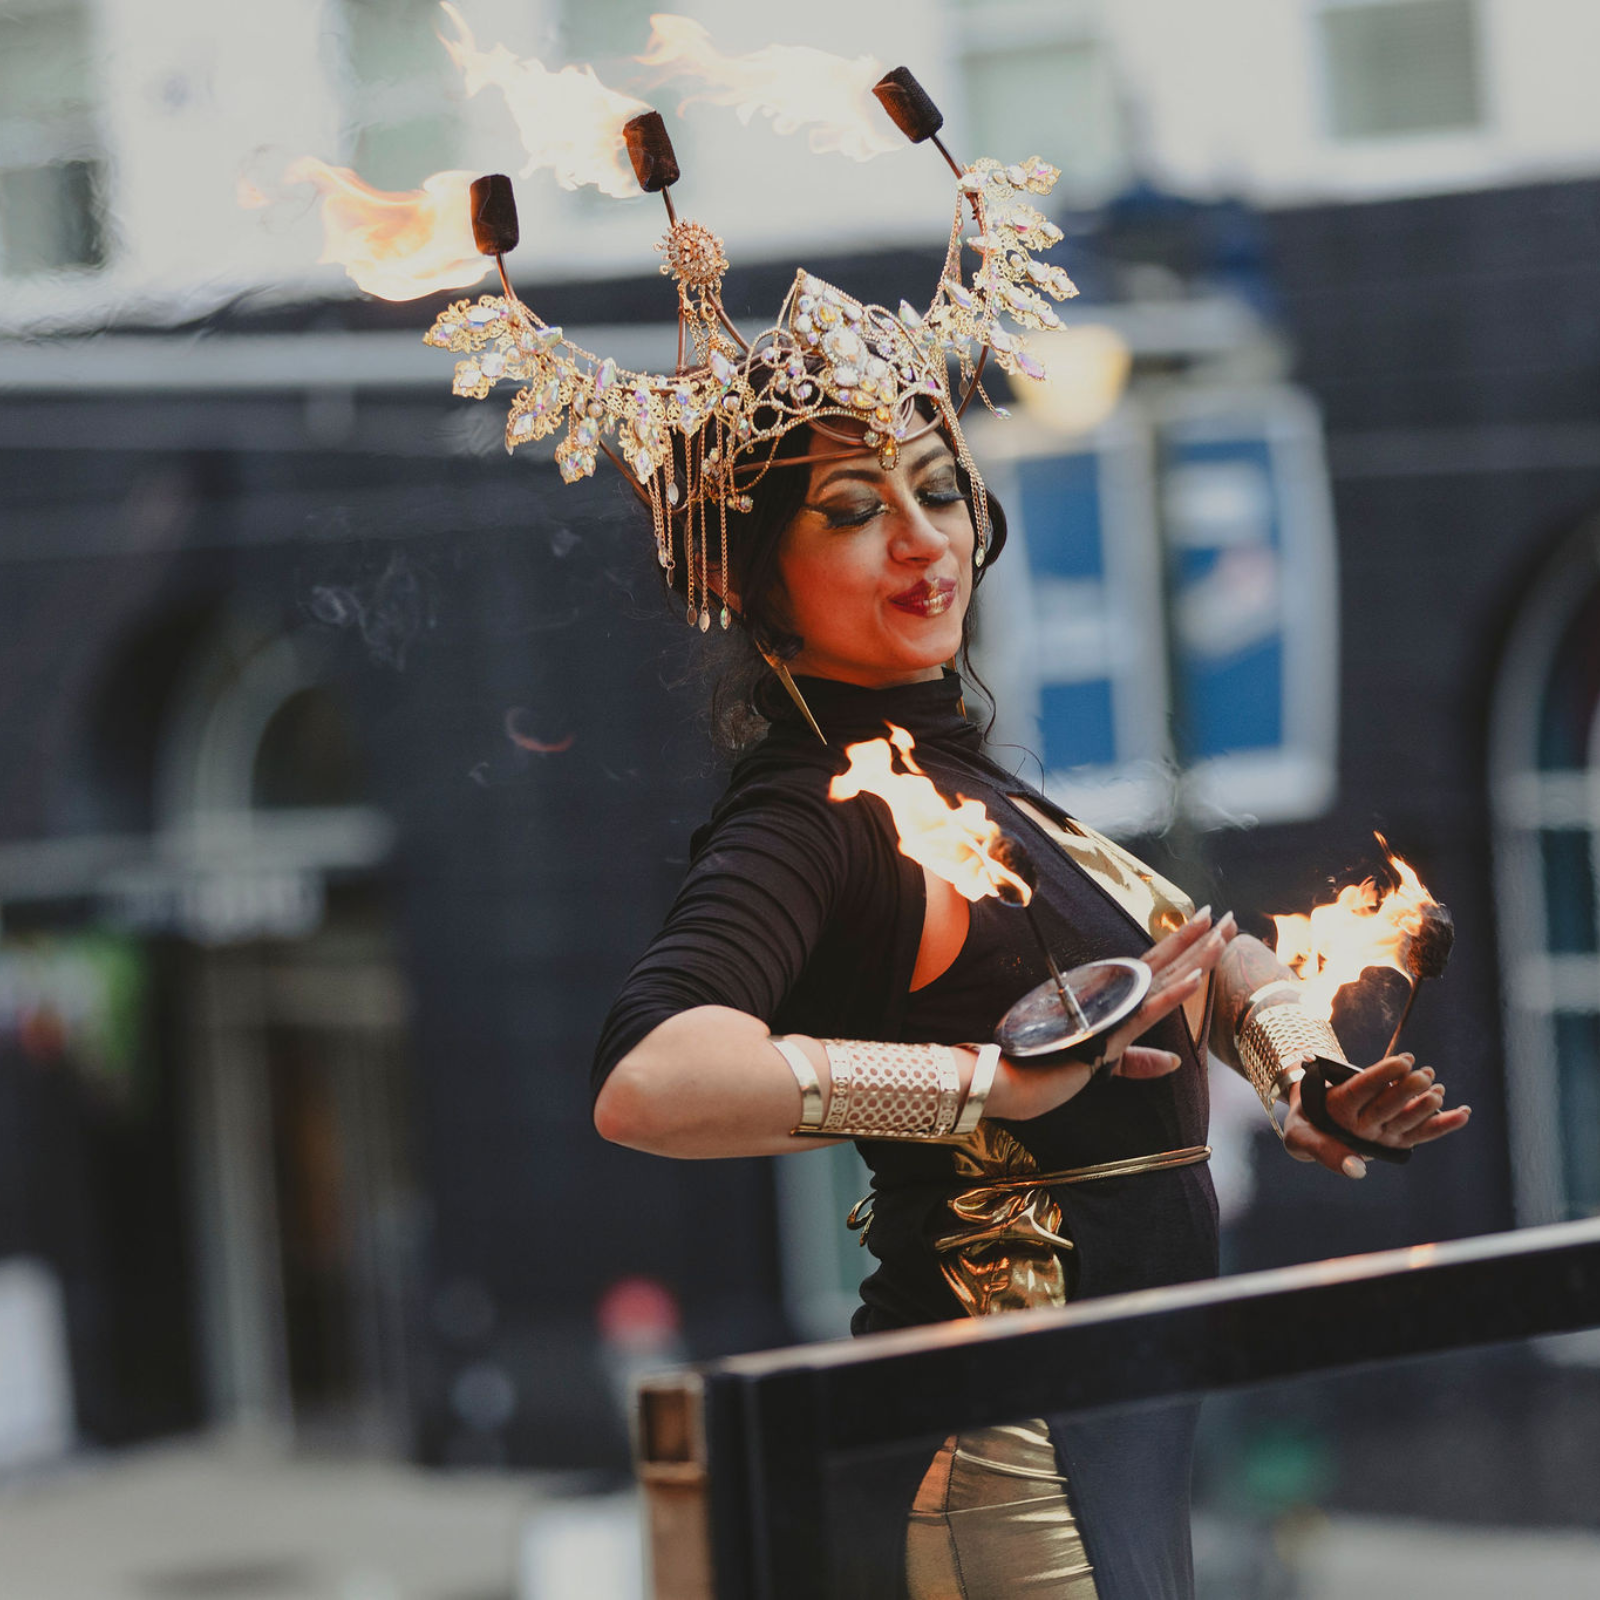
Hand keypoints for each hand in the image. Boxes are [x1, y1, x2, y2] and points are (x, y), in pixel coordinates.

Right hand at [986, 908, 1236, 1120]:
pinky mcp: (1111, 1032)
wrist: (1018, 1076)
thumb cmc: (1053, 1063)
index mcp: (1117, 997)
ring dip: (1196, 956)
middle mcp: (1117, 994)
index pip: (1158, 965)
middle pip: (1167, 962)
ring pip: (1164, 979)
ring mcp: (1115, 1010)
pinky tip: (1197, 978)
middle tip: (1230, 915)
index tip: (1212, 923)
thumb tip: (1174, 1062)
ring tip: (1223, 933)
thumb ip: (1140, 1060)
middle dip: (1201, 939)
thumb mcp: (1107, 1062)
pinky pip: (1148, 1011)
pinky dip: (1173, 995)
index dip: (1186, 943)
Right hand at [1281, 1052, 1471, 1177]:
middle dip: (1409, 1090)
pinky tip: (1464, 1112)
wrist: (1315, 1129)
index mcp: (1339, 1118)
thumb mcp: (1300, 1136)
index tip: (1403, 1060)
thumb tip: (1360, 1172)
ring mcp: (1385, 1137)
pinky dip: (1445, 1124)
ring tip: (1438, 1085)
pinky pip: (1424, 1133)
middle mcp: (1365, 1131)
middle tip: (1425, 1072)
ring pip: (1409, 1121)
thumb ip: (1323, 1151)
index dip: (1383, 1076)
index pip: (1362, 1093)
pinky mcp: (1399, 1140)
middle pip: (1389, 1108)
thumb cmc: (1307, 1121)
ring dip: (1427, 1105)